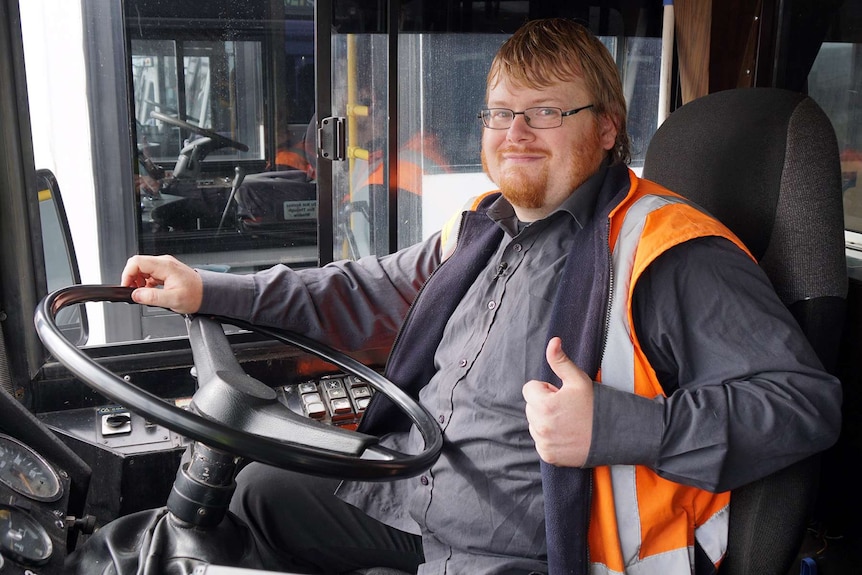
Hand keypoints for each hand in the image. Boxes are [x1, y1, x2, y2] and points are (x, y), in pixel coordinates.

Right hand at [120, 255, 202, 313]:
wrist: (208, 294)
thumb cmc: (196, 295)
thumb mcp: (172, 299)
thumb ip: (152, 297)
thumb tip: (136, 295)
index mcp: (165, 266)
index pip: (136, 262)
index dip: (127, 274)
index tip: (126, 287)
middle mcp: (164, 262)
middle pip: (138, 264)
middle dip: (131, 278)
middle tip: (134, 292)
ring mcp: (165, 266)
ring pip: (143, 269)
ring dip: (138, 281)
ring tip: (143, 294)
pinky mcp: (166, 271)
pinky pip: (149, 273)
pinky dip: (145, 282)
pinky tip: (149, 292)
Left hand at [522, 337, 593, 466]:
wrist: (614, 435)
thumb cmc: (595, 405)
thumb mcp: (578, 379)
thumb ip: (560, 360)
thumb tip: (553, 341)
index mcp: (544, 404)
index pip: (529, 388)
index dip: (546, 389)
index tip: (562, 394)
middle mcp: (540, 426)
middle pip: (530, 406)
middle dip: (544, 404)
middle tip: (567, 408)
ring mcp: (544, 443)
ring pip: (534, 423)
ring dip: (546, 421)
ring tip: (568, 421)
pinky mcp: (548, 456)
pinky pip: (540, 441)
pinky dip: (549, 438)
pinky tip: (567, 435)